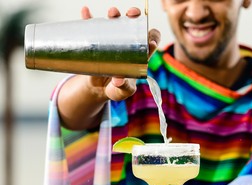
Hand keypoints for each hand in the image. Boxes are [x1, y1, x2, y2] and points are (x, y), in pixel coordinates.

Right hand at [57, 6, 159, 129]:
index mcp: (138, 56)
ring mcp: (112, 42)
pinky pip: (92, 27)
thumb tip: (118, 80)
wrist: (98, 89)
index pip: (150, 42)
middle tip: (131, 15)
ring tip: (112, 14)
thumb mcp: (122, 92)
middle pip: (134, 26)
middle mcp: (127, 45)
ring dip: (115, 14)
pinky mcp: (97, 43)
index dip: (153, 38)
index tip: (150, 42)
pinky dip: (89, 18)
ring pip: (116, 23)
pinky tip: (86, 12)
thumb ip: (123, 87)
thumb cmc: (116, 90)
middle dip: (135, 16)